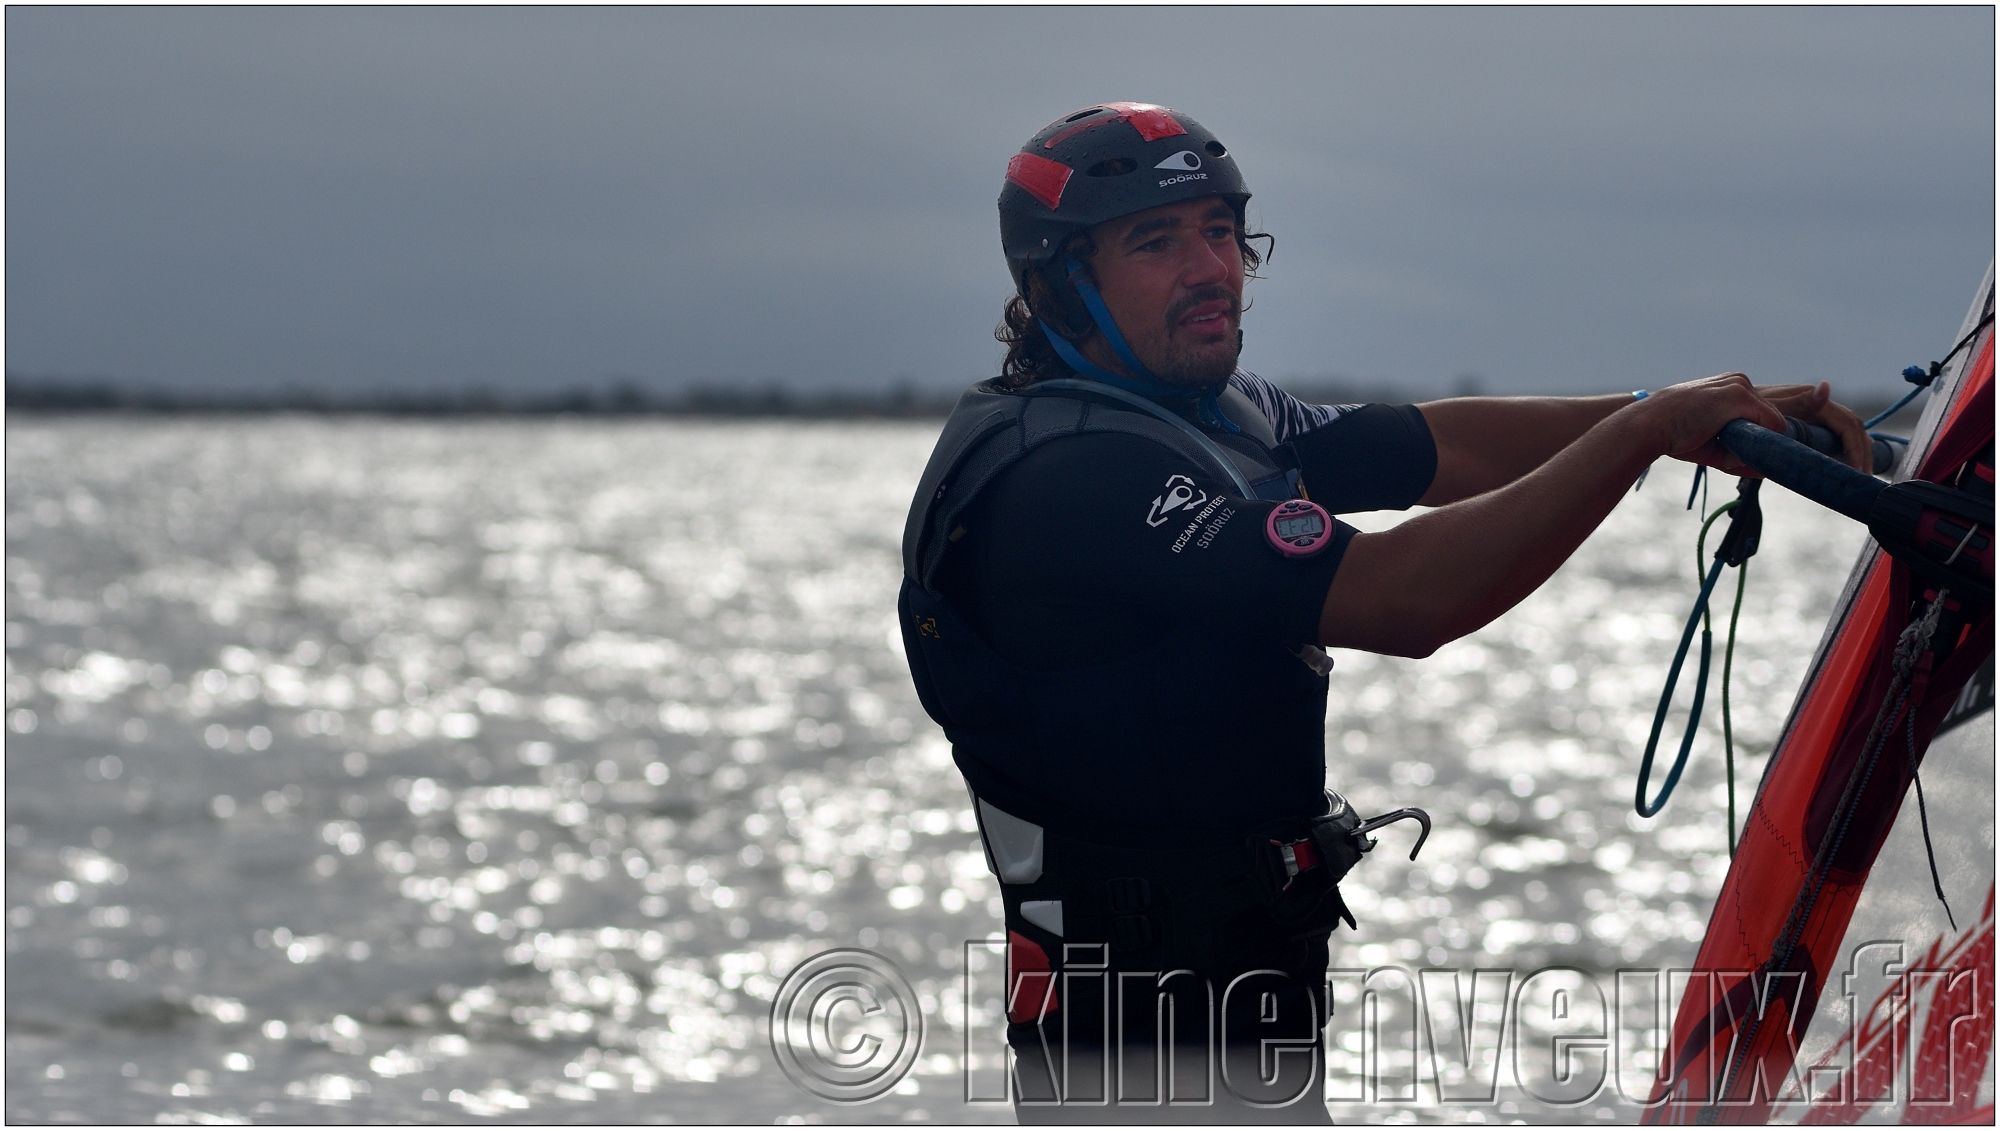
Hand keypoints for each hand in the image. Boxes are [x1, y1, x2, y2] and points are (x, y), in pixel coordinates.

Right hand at [1634, 372, 1787, 475]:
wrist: (1650, 426)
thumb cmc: (1674, 433)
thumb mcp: (1711, 443)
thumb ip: (1736, 456)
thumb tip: (1762, 472)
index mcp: (1729, 387)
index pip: (1760, 414)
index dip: (1752, 437)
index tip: (1731, 449)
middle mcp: (1739, 381)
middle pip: (1769, 419)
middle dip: (1754, 441)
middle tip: (1724, 450)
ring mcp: (1741, 387)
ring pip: (1772, 423)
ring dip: (1753, 442)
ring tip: (1719, 445)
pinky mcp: (1741, 397)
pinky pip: (1771, 425)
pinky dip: (1755, 442)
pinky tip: (1725, 442)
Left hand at [1747, 380, 1871, 470]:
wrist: (1709, 413)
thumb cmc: (1736, 411)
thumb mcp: (1767, 407)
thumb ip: (1798, 402)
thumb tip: (1826, 387)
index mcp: (1808, 398)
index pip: (1846, 423)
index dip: (1855, 447)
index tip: (1856, 470)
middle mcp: (1810, 403)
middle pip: (1848, 426)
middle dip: (1861, 451)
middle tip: (1864, 477)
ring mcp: (1804, 411)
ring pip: (1840, 429)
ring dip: (1853, 449)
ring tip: (1861, 471)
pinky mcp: (1795, 422)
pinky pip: (1824, 433)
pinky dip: (1838, 446)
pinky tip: (1845, 457)